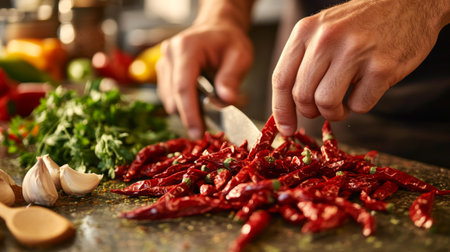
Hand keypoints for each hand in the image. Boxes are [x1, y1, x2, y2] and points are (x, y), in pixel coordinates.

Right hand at [157, 22, 252, 138]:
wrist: (218, 29)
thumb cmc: (230, 41)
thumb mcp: (240, 56)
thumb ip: (231, 78)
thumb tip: (226, 100)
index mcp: (187, 48)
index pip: (183, 87)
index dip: (189, 113)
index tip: (198, 133)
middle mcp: (169, 54)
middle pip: (173, 95)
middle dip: (188, 116)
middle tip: (205, 132)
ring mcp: (163, 63)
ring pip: (169, 98)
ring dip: (186, 111)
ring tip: (206, 116)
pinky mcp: (163, 72)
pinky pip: (169, 96)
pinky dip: (183, 105)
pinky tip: (198, 106)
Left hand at [272, 0, 449, 135]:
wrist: (408, 3)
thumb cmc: (360, 24)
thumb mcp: (323, 31)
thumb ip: (304, 61)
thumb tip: (288, 107)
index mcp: (306, 31)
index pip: (282, 79)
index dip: (281, 110)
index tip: (286, 129)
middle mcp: (326, 39)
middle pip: (302, 96)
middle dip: (311, 111)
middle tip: (325, 106)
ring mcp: (354, 52)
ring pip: (326, 103)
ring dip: (335, 112)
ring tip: (344, 102)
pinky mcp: (381, 67)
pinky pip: (359, 105)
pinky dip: (361, 105)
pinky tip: (367, 88)